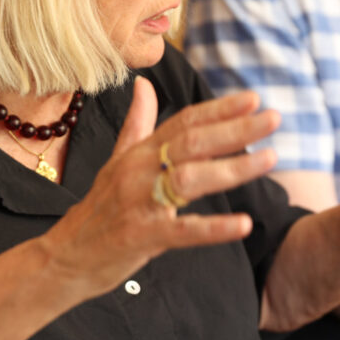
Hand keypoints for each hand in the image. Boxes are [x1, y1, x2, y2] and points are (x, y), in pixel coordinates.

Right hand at [41, 77, 279, 299]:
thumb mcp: (117, 160)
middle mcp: (139, 170)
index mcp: (139, 152)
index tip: (254, 98)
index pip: (184, 121)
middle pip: (193, 142)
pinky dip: (214, 228)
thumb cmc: (100, 208)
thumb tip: (144, 84)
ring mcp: (140, 202)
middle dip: (235, 128)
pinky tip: (243, 224)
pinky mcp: (141, 236)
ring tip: (269, 158)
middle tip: (273, 117)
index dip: (219, 108)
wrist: (66, 256)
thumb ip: (138, 123)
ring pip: (190, 179)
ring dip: (232, 168)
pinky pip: (183, 230)